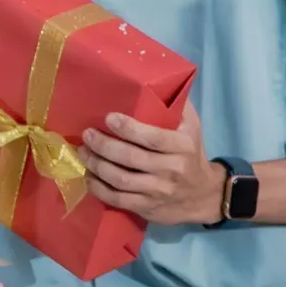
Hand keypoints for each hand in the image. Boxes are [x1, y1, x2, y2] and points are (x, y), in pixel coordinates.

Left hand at [78, 102, 224, 225]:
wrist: (203, 196)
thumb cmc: (191, 153)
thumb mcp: (191, 128)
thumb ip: (176, 106)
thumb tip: (155, 79)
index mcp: (182, 146)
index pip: (153, 138)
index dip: (129, 129)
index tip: (108, 118)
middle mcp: (171, 170)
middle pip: (130, 158)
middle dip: (103, 145)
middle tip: (87, 134)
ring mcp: (158, 191)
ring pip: (120, 179)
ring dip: (95, 165)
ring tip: (82, 152)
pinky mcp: (147, 207)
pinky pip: (117, 199)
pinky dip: (97, 187)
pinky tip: (88, 175)